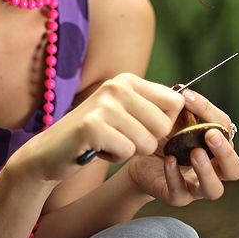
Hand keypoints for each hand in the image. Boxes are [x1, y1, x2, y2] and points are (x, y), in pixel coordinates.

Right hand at [11, 73, 184, 182]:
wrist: (50, 152)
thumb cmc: (95, 135)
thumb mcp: (124, 112)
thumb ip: (152, 108)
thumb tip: (188, 108)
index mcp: (128, 80)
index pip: (175, 101)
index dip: (166, 124)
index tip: (145, 129)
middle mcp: (118, 85)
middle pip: (164, 124)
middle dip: (147, 141)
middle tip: (121, 137)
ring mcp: (105, 103)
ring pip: (147, 141)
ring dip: (129, 150)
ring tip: (108, 142)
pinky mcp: (93, 125)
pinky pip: (127, 151)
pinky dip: (115, 156)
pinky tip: (98, 148)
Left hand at [126, 89, 238, 205]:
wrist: (138, 157)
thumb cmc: (163, 135)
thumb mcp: (173, 119)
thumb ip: (182, 107)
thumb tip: (183, 91)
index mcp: (217, 146)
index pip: (226, 129)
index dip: (210, 112)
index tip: (188, 97)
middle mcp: (213, 169)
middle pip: (235, 169)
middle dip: (226, 152)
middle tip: (211, 135)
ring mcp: (196, 186)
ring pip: (214, 189)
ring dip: (207, 170)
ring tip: (195, 153)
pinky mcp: (177, 196)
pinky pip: (181, 193)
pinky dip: (175, 176)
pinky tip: (168, 160)